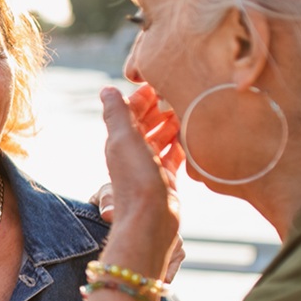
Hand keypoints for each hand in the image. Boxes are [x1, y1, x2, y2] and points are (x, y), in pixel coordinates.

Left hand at [98, 84, 182, 277]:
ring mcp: (149, 166)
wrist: (151, 219)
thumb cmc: (136, 178)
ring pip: (161, 138)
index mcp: (119, 141)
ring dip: (171, 124)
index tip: (159, 82)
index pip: (130, 112)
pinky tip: (193, 135)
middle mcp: (133, 153)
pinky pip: (174, 156)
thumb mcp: (124, 140)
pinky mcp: (165, 179)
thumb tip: (107, 89)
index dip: (142, 96)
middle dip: (159, 108)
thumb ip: (117, 114)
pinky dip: (181, 144)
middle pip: (146, 124)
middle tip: (177, 93)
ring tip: (188, 109)